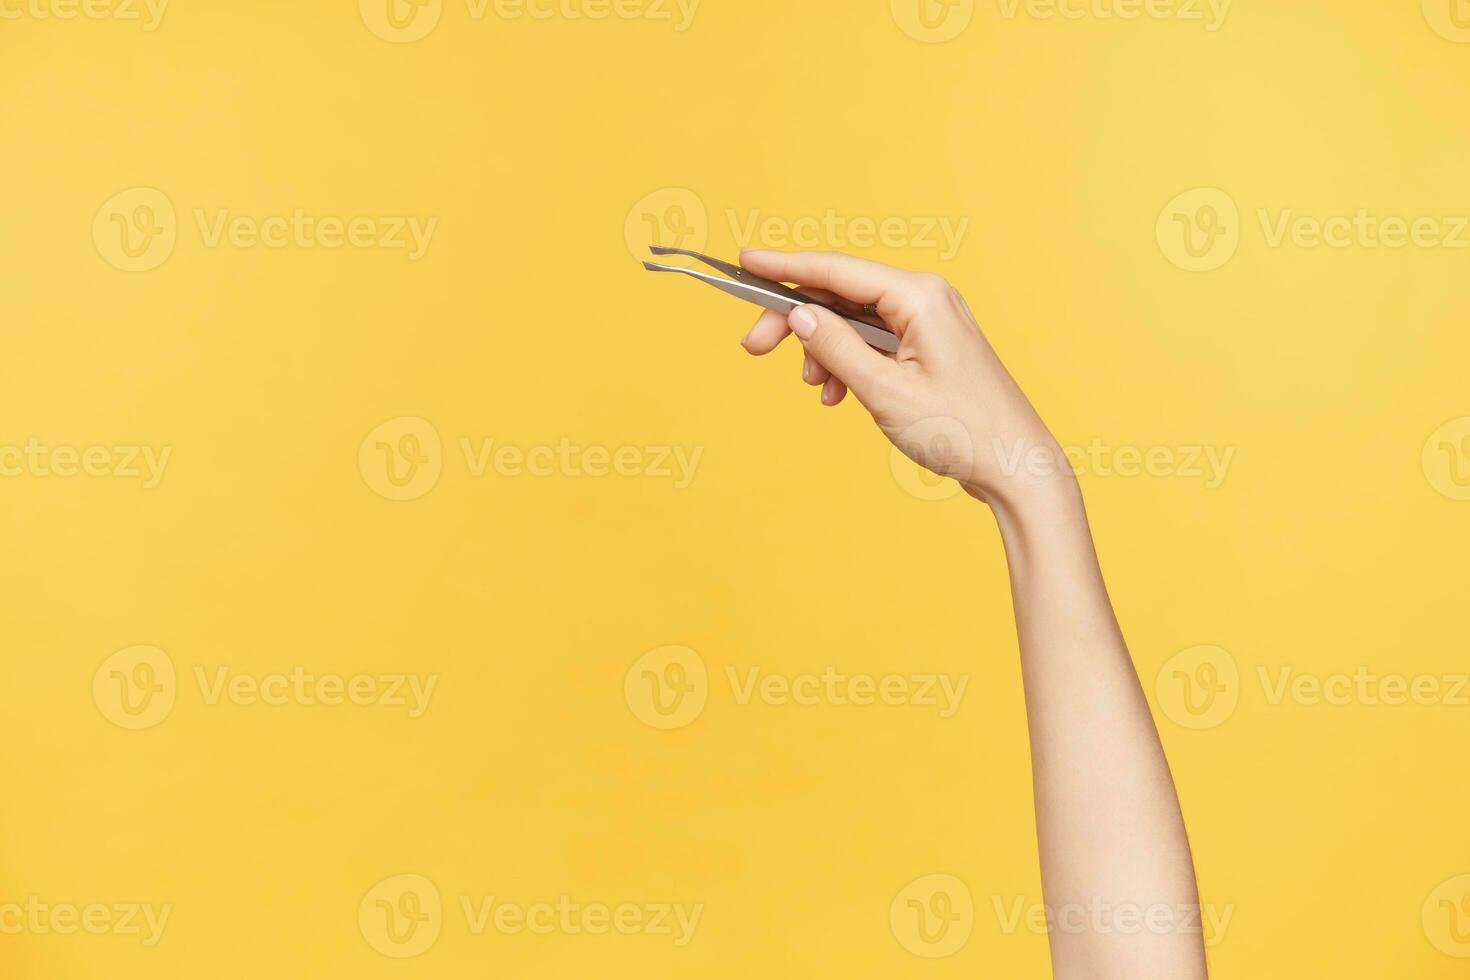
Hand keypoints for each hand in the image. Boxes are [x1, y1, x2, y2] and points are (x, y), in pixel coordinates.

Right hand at [739, 249, 1073, 512]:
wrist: (1015, 466)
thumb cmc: (963, 430)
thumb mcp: (885, 392)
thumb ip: (836, 349)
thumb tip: (800, 316)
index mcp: (919, 296)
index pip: (836, 269)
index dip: (785, 265)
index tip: (745, 261)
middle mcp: (926, 298)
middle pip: (841, 293)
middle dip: (797, 321)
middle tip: (754, 347)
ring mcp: (930, 322)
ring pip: (854, 320)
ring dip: (823, 349)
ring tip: (814, 388)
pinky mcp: (930, 348)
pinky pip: (875, 342)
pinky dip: (848, 363)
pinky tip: (837, 395)